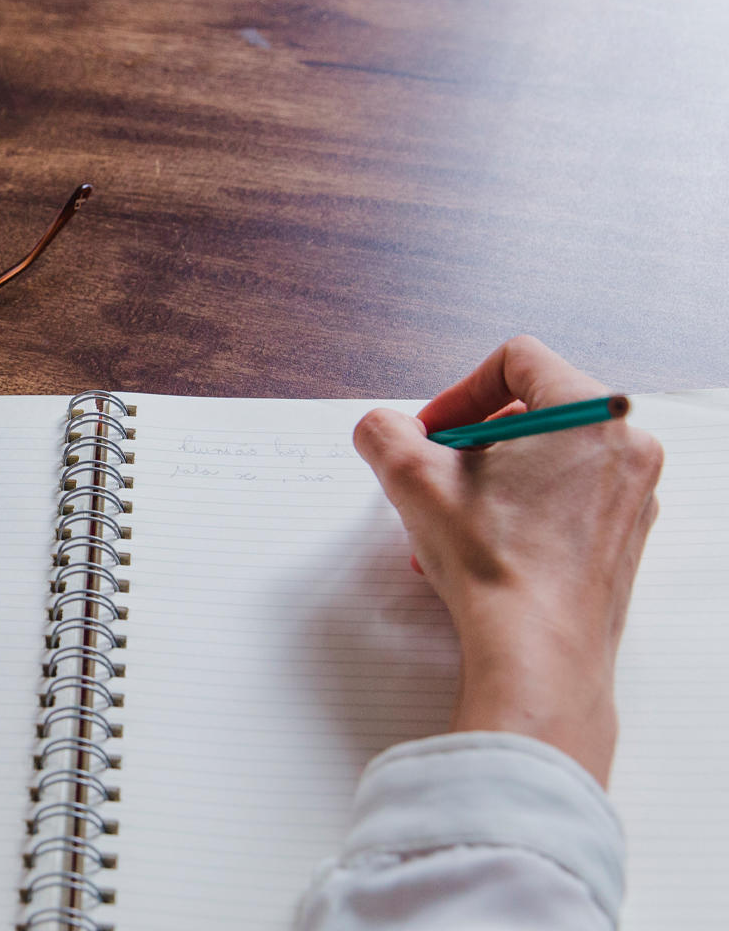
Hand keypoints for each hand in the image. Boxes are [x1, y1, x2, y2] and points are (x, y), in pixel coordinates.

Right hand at [351, 335, 662, 784]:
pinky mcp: (622, 537)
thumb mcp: (412, 480)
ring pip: (544, 458)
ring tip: (448, 520)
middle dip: (469, 443)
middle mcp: (627, 448)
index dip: (457, 392)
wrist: (537, 653)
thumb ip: (384, 433)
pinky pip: (563, 498)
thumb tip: (382, 429)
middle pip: (531, 410)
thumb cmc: (493, 564)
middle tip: (434, 477)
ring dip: (485, 481)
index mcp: (593, 414)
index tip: (430, 434)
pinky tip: (477, 547)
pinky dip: (516, 509)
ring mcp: (632, 496)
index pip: (517, 361)